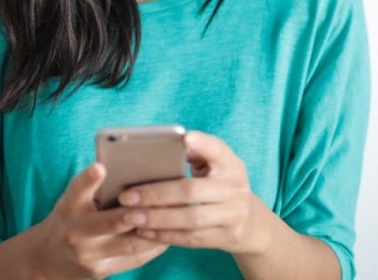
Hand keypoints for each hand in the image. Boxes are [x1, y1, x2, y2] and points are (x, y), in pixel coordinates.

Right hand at [27, 162, 168, 278]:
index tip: (100, 167)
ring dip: (154, 232)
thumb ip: (96, 188)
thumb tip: (135, 169)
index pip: (77, 190)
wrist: (48, 258)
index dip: (89, 179)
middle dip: (135, 214)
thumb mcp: (74, 200)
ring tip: (174, 218)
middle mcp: (76, 232)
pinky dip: (153, 247)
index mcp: (69, 206)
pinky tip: (167, 235)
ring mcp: (89, 255)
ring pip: (130, 244)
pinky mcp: (101, 271)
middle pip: (110, 222)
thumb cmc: (71, 218)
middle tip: (159, 203)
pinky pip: (134, 259)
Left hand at [117, 130, 272, 254]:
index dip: (202, 143)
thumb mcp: (214, 167)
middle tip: (127, 196)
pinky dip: (166, 236)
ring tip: (130, 216)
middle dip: (156, 194)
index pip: (217, 149)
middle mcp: (236, 187)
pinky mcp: (229, 236)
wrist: (250, 221)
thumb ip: (192, 156)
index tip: (184, 138)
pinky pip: (192, 238)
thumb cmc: (219, 185)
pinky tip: (145, 231)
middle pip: (192, 190)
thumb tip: (156, 150)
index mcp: (231, 163)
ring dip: (157, 219)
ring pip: (190, 218)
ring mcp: (235, 214)